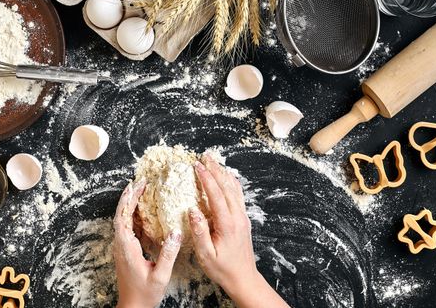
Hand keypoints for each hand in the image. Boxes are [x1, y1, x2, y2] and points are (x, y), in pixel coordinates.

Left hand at [114, 179, 181, 307]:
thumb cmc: (144, 294)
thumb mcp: (160, 275)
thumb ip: (168, 254)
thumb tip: (176, 232)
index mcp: (127, 247)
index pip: (123, 217)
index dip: (128, 199)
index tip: (136, 186)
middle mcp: (121, 244)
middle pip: (121, 214)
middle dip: (130, 196)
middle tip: (141, 182)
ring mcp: (122, 247)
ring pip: (123, 219)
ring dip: (131, 204)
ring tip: (142, 190)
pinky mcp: (126, 250)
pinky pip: (128, 227)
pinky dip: (134, 214)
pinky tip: (144, 210)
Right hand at [190, 155, 289, 307]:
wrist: (244, 278)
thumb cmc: (223, 269)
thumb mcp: (206, 255)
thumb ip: (199, 232)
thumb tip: (192, 210)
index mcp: (227, 224)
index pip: (216, 195)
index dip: (206, 179)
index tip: (197, 166)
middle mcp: (237, 217)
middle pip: (226, 187)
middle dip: (215, 170)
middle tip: (205, 156)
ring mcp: (242, 217)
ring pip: (234, 189)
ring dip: (223, 173)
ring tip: (214, 161)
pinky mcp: (243, 220)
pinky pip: (238, 196)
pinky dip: (231, 183)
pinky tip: (227, 177)